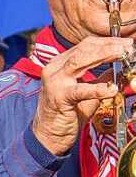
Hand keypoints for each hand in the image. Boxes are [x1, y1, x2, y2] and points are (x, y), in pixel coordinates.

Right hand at [32, 36, 130, 155]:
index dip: (108, 42)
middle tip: (129, 47)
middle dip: (109, 45)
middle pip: (84, 48)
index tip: (127, 43)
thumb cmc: (66, 113)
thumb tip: (121, 68)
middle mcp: (55, 69)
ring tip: (123, 56)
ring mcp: (55, 82)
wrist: (48, 135)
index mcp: (60, 64)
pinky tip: (112, 90)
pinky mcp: (59, 98)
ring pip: (80, 60)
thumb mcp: (87, 91)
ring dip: (104, 55)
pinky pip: (81, 90)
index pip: (86, 45)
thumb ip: (102, 78)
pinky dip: (98, 88)